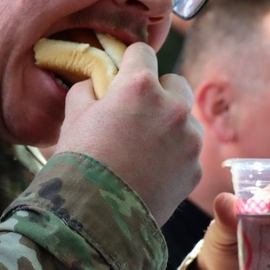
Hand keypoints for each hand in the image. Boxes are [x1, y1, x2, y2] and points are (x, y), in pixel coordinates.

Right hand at [53, 41, 201, 224]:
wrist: (96, 217)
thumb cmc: (79, 163)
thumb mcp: (73, 117)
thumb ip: (87, 91)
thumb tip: (96, 85)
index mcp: (140, 86)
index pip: (142, 52)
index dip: (129, 62)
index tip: (122, 74)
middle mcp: (172, 106)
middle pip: (174, 81)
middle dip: (158, 92)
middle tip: (135, 113)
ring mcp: (189, 139)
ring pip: (185, 117)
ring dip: (169, 123)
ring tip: (143, 146)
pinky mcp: (195, 168)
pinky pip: (187, 151)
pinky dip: (174, 155)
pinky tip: (150, 170)